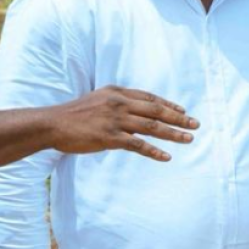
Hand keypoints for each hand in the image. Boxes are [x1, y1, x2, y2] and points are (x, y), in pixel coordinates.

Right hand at [51, 86, 198, 161]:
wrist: (53, 123)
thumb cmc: (73, 115)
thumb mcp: (97, 100)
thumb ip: (116, 103)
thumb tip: (132, 110)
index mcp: (117, 92)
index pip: (149, 97)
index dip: (169, 104)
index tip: (183, 111)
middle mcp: (119, 103)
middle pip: (156, 110)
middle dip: (178, 118)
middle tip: (195, 124)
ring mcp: (116, 120)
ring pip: (152, 126)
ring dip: (173, 133)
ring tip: (189, 139)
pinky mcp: (110, 137)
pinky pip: (138, 144)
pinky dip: (154, 151)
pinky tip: (166, 156)